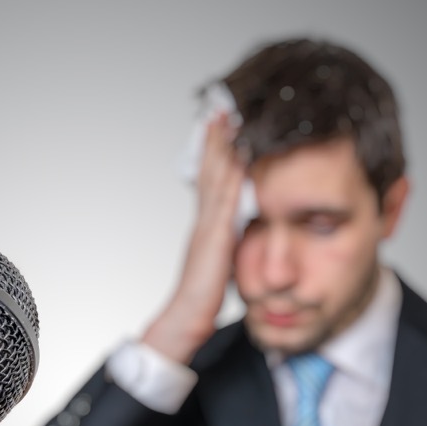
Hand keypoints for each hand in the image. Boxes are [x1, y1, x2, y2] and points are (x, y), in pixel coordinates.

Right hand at [142, 112, 245, 364]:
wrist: (185, 318)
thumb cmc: (201, 298)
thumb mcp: (219, 263)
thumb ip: (227, 243)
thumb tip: (239, 231)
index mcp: (206, 225)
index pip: (210, 179)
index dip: (214, 151)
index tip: (221, 125)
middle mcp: (204, 220)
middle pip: (209, 169)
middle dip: (216, 138)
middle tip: (222, 107)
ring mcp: (207, 226)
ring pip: (215, 177)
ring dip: (222, 146)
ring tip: (228, 118)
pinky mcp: (215, 238)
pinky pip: (225, 201)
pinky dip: (231, 176)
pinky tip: (241, 157)